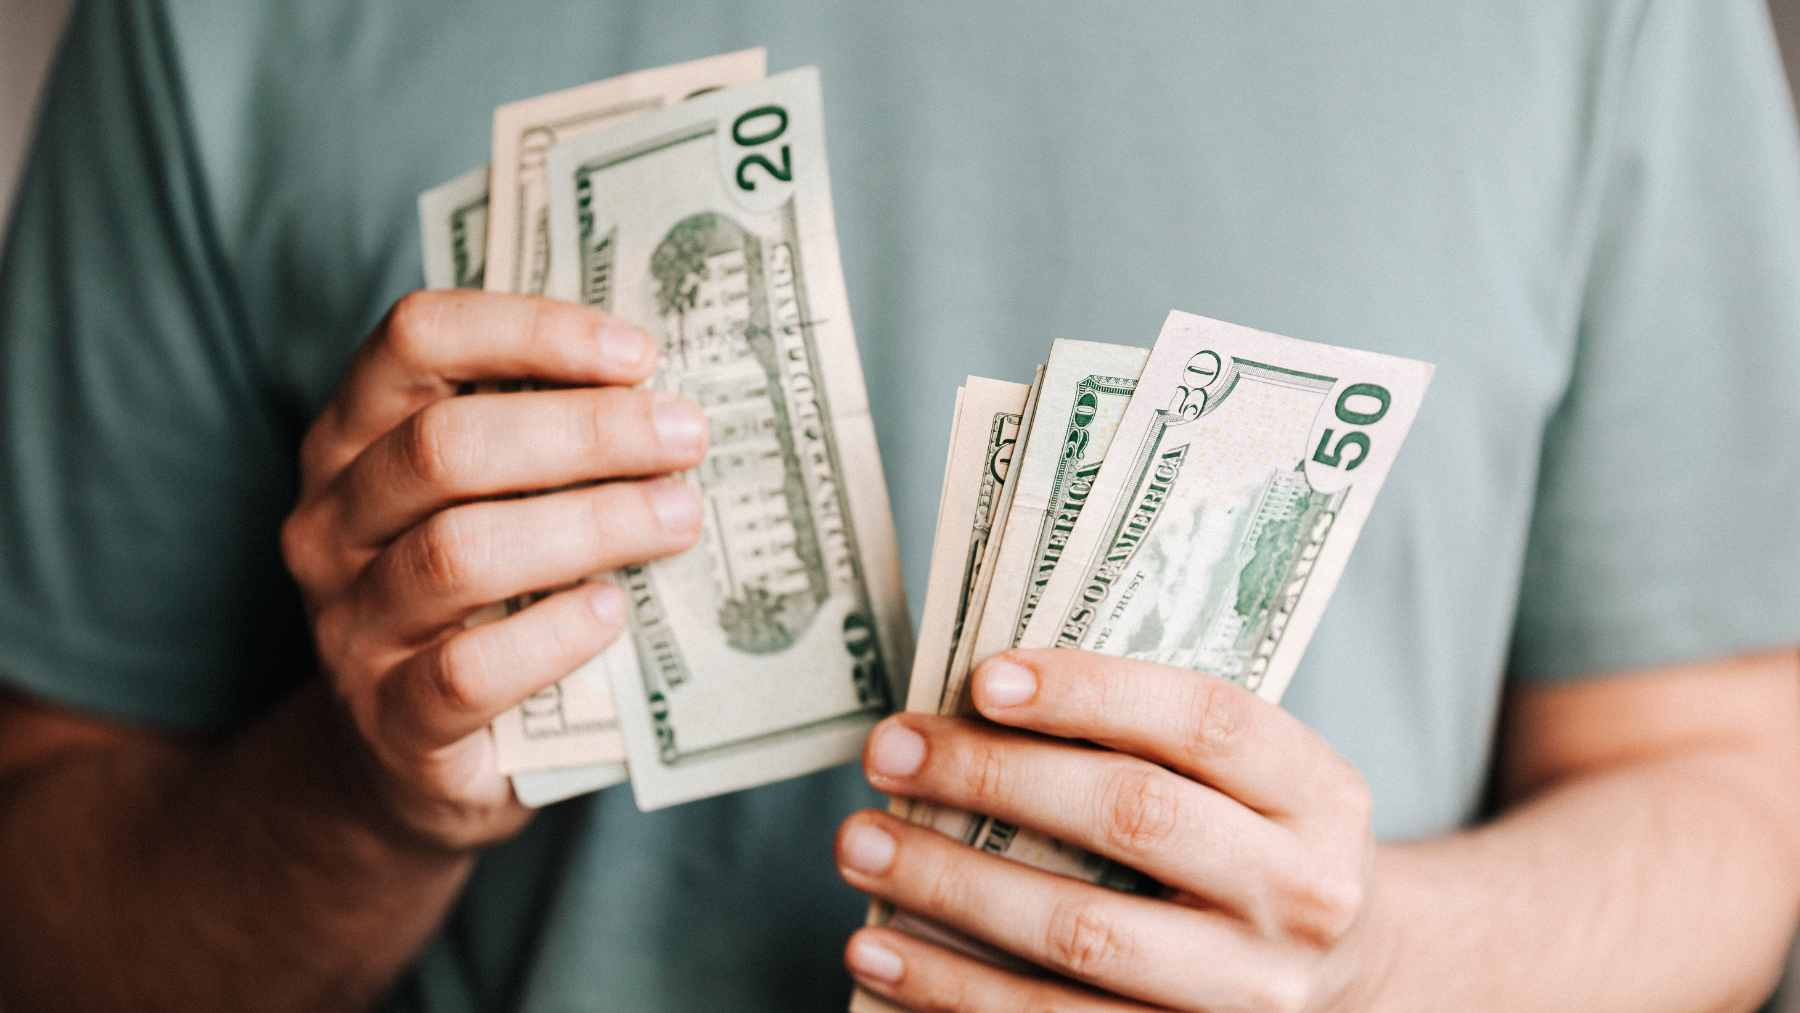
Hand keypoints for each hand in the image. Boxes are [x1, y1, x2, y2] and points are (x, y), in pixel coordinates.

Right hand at [279, 291, 705, 851]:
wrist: (408, 757)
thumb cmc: (480, 599)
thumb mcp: (493, 502)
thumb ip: (547, 440)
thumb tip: (673, 393)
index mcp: (354, 438)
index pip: (415, 340)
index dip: (530, 331)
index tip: (638, 354)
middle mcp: (332, 521)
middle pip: (444, 446)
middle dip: (584, 432)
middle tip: (685, 439)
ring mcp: (350, 624)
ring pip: (457, 553)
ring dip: (587, 526)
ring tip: (678, 519)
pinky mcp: (391, 721)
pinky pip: (466, 671)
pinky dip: (552, 636)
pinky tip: (612, 613)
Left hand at [838, 649, 1381, 1011]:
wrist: (1351, 976)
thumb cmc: (1256, 844)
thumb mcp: (1255, 779)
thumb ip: (1154, 736)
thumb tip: (975, 702)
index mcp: (1319, 794)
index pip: (1205, 721)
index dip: (1092, 691)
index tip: (983, 679)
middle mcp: (1302, 894)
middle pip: (1133, 818)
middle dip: (993, 778)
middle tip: (888, 753)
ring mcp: (1251, 994)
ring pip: (1082, 937)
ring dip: (951, 887)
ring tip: (860, 845)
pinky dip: (953, 991)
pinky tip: (880, 948)